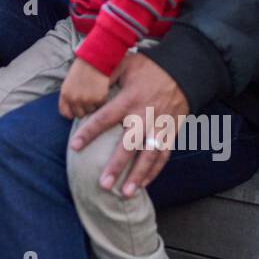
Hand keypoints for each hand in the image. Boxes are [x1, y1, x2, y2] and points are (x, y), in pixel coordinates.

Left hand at [57, 58, 110, 118]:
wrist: (95, 60)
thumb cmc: (81, 69)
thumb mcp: (69, 82)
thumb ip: (68, 96)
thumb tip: (71, 110)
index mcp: (65, 94)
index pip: (65, 113)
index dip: (71, 113)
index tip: (75, 111)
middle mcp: (74, 99)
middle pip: (79, 114)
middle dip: (84, 109)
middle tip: (88, 100)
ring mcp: (87, 100)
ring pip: (91, 111)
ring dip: (93, 105)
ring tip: (94, 93)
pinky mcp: (99, 99)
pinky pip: (101, 105)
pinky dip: (102, 100)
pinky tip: (100, 90)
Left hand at [68, 51, 188, 197]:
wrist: (184, 69)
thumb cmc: (150, 67)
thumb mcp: (125, 64)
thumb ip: (105, 74)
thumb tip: (85, 85)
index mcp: (130, 99)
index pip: (105, 118)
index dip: (89, 133)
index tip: (74, 147)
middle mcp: (144, 116)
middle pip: (128, 145)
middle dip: (116, 166)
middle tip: (103, 184)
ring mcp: (160, 126)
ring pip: (148, 156)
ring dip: (137, 176)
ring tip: (125, 193)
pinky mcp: (171, 132)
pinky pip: (163, 155)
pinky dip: (154, 171)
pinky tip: (143, 184)